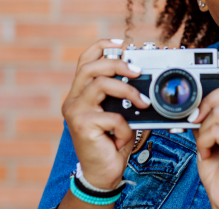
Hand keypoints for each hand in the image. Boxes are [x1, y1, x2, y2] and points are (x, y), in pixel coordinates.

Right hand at [61, 39, 149, 189]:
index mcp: (81, 92)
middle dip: (118, 64)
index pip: (86, 60)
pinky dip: (124, 126)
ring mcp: (75, 112)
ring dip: (127, 91)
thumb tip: (144, 78)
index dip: (102, 46)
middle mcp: (73, 99)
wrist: (102, 174)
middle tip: (138, 71)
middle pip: (91, 67)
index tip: (121, 44)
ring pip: (101, 84)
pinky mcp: (81, 125)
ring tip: (143, 102)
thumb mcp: (118, 113)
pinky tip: (123, 137)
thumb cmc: (111, 142)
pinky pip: (111, 116)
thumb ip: (123, 96)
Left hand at [190, 46, 218, 208]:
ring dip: (202, 130)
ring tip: (204, 145)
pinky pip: (216, 127)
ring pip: (218, 110)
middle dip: (208, 101)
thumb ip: (206, 118)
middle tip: (195, 119)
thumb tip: (193, 105)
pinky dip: (203, 141)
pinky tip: (207, 153)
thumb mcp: (208, 137)